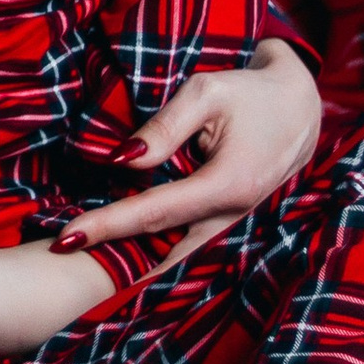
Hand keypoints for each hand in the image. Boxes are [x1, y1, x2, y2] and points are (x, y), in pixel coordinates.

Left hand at [55, 35, 322, 253]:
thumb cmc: (253, 93)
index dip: (108, 225)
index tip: (66, 236)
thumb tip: (123, 161)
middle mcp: (228, 215)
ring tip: (80, 270)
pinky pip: (182, 240)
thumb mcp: (208, 93)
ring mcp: (229, 221)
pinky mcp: (224, 217)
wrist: (302, 106)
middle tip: (60, 264)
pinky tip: (121, 256)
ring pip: (171, 250)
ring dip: (130, 260)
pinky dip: (150, 250)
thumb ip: (166, 127)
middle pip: (160, 244)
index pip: (153, 212)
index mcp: (226, 186)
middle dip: (111, 257)